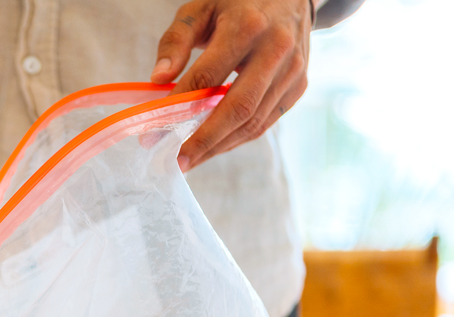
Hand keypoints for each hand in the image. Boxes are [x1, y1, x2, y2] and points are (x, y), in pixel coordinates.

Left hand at [151, 0, 311, 170]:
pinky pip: (264, 122)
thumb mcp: (200, 9)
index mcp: (247, 26)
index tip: (154, 132)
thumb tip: (158, 79)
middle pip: (237, 108)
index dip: (179, 107)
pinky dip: (236, 139)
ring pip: (252, 121)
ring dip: (218, 146)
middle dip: (203, 140)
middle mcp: (275, 49)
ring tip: (189, 160)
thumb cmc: (237, 2)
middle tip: (176, 163)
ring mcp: (292, 70)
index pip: (207, 76)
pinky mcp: (298, 85)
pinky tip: (213, 147)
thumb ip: (176, 41)